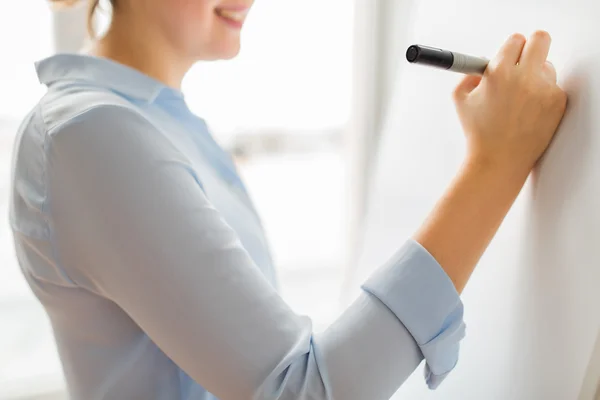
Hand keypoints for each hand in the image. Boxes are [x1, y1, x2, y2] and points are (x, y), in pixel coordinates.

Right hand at [453, 31, 567, 174]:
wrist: (499, 160)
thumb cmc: (479, 133)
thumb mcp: (461, 100)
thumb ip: (469, 76)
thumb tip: (482, 67)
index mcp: (499, 72)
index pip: (516, 40)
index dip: (513, 48)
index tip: (512, 55)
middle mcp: (524, 77)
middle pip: (541, 40)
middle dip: (534, 46)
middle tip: (528, 58)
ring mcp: (544, 89)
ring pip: (548, 67)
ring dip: (537, 76)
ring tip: (521, 100)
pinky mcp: (557, 102)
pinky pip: (554, 88)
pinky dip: (543, 96)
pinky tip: (529, 113)